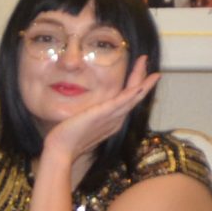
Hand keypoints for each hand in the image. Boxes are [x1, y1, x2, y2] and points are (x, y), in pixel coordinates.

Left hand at [40, 56, 158, 165]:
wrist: (62, 150)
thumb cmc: (69, 139)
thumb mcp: (84, 122)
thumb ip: (91, 115)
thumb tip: (89, 108)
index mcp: (112, 122)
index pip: (127, 101)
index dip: (136, 86)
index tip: (140, 72)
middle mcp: (116, 120)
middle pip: (134, 97)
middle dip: (142, 78)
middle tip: (146, 60)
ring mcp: (111, 118)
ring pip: (132, 98)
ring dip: (142, 81)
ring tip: (149, 68)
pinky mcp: (103, 114)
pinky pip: (121, 102)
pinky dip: (131, 94)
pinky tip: (140, 85)